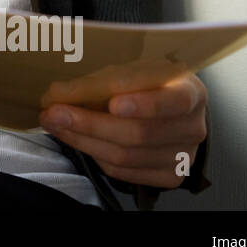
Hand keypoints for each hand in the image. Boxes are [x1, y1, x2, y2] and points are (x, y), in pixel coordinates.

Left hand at [38, 73, 207, 189]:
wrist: (171, 111)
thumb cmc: (148, 84)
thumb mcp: (135, 70)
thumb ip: (106, 79)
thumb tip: (59, 92)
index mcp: (192, 93)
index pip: (174, 101)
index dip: (145, 105)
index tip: (114, 103)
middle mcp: (193, 128)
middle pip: (140, 134)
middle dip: (91, 123)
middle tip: (56, 112)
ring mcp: (182, 157)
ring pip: (126, 156)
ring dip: (82, 140)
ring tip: (53, 123)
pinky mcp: (168, 177)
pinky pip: (122, 171)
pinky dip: (93, 154)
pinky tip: (74, 137)